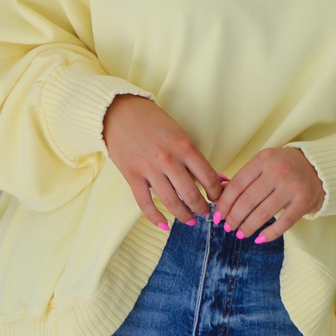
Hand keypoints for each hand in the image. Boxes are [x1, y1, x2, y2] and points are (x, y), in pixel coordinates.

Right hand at [103, 94, 223, 229]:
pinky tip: (164, 224)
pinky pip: (145, 204)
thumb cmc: (151, 121)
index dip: (216, 193)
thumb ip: (192, 157)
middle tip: (205, 213)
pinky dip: (156, 218)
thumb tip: (213, 178)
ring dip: (184, 216)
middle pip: (192, 194)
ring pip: (171, 202)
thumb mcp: (178, 133)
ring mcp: (149, 169)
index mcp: (184, 146)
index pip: (208, 177)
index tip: (218, 198)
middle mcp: (168, 159)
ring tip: (191, 220)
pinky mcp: (132, 176)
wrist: (118, 112)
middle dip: (202, 208)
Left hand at [214, 147, 324, 241]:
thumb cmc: (284, 167)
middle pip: (248, 200)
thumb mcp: (263, 165)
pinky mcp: (304, 201)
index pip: (237, 185)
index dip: (225, 203)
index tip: (218, 216)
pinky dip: (269, 234)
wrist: (318, 168)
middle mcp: (277, 171)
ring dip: (248, 227)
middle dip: (234, 217)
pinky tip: (259, 239)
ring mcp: (292, 187)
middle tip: (228, 227)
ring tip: (241, 234)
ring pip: (263, 213)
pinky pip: (283, 223)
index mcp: (263, 160)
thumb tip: (218, 196)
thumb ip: (243, 179)